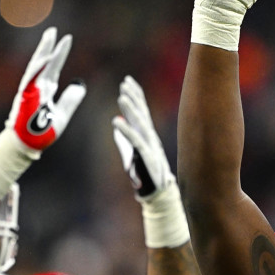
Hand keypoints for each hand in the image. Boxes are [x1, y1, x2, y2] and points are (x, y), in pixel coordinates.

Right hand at [6, 27, 86, 152]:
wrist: (30, 145)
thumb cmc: (43, 133)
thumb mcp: (63, 114)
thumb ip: (71, 100)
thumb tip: (80, 86)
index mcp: (45, 90)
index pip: (53, 68)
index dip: (60, 54)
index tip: (67, 40)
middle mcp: (37, 87)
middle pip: (44, 63)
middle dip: (49, 46)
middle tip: (54, 30)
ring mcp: (30, 91)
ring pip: (36, 67)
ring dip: (43, 51)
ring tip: (50, 36)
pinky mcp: (25, 97)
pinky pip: (31, 79)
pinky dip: (38, 69)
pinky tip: (46, 57)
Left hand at [112, 76, 174, 200]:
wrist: (158, 193)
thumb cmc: (145, 173)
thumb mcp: (132, 152)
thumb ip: (124, 138)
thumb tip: (117, 123)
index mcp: (147, 135)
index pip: (142, 111)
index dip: (136, 96)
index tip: (128, 81)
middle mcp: (151, 138)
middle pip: (142, 113)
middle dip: (134, 97)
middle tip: (125, 82)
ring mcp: (150, 147)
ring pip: (141, 124)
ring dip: (131, 110)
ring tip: (121, 96)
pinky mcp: (147, 157)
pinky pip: (136, 142)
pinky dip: (126, 131)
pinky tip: (116, 122)